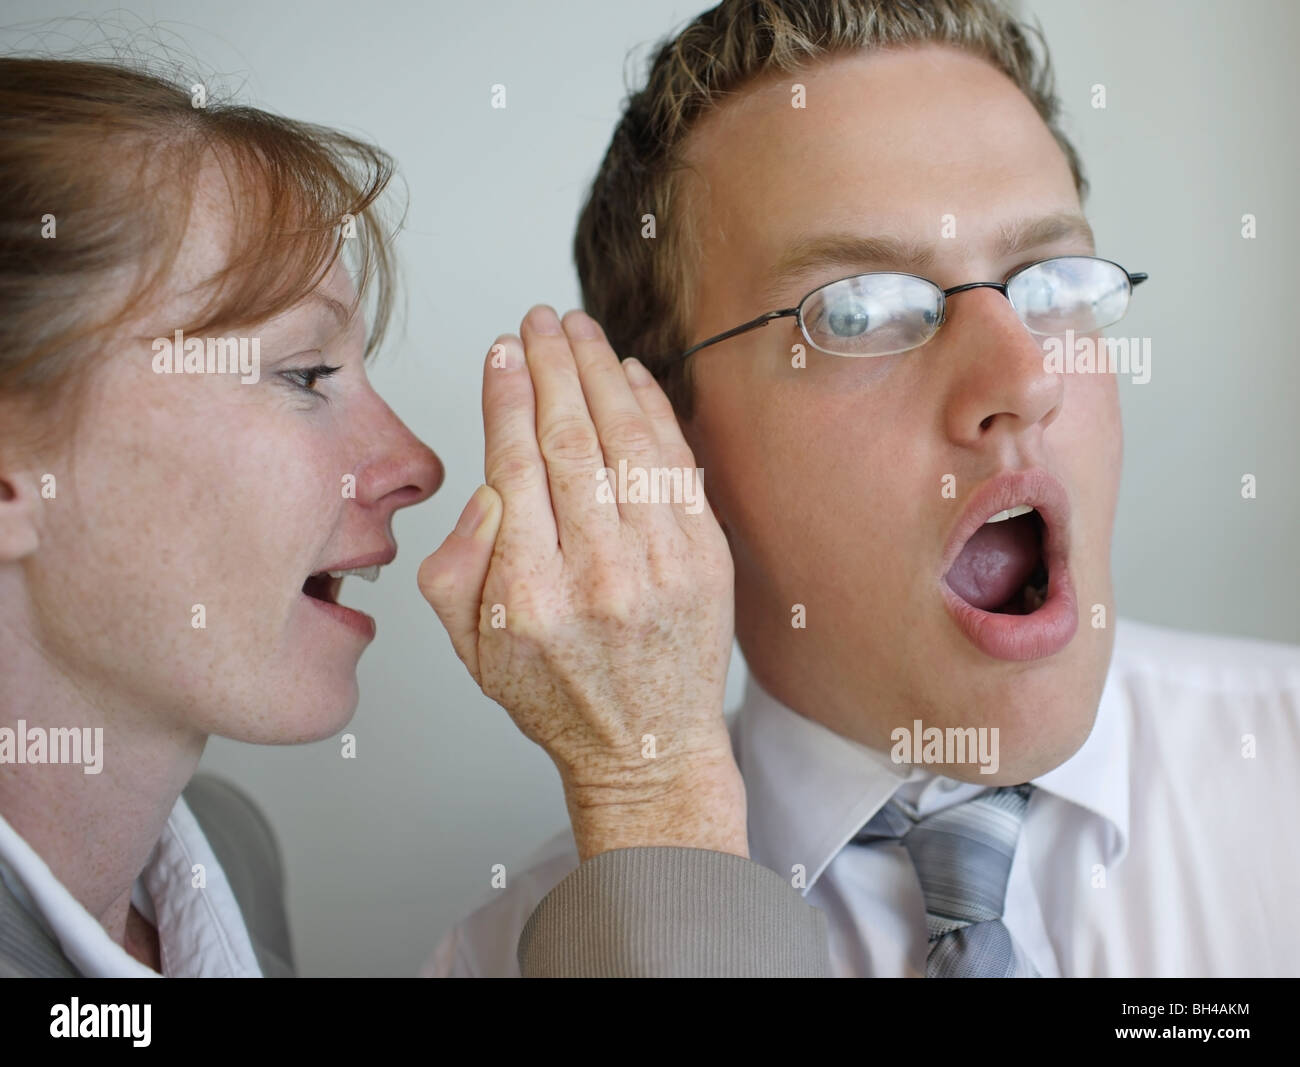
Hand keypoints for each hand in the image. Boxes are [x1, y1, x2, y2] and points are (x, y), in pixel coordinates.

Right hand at [418, 306, 744, 860]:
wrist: (646, 747)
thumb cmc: (557, 696)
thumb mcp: (471, 648)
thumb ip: (457, 564)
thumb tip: (490, 484)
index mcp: (528, 594)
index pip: (515, 464)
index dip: (507, 395)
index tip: (502, 353)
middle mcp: (597, 573)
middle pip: (571, 437)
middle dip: (552, 364)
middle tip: (539, 321)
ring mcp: (660, 564)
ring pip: (626, 440)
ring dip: (601, 372)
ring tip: (579, 331)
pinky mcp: (706, 558)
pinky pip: (677, 465)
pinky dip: (655, 411)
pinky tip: (631, 375)